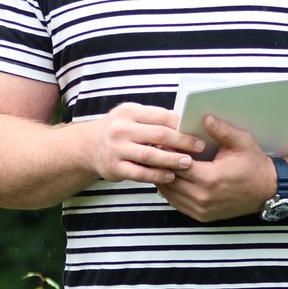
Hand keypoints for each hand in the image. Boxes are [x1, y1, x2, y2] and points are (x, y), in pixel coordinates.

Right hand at [81, 102, 206, 184]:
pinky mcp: (114, 167)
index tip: (198, 133)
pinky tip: (170, 176)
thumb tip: (186, 123)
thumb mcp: (131, 116)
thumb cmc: (119, 130)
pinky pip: (140, 173)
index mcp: (129, 112)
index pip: (161, 116)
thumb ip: (154, 119)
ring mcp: (116, 149)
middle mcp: (121, 129)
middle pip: (158, 135)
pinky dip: (157, 176)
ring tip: (188, 163)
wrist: (88, 146)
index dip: (182, 125)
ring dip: (171, 160)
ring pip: (150, 155)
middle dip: (182, 142)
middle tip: (199, 148)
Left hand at [158, 115, 277, 222]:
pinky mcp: (202, 216)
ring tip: (162, 162)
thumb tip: (206, 118)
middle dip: (163, 164)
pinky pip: (177, 203)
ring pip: (170, 193)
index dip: (168, 153)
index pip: (177, 165)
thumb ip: (222, 130)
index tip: (164, 142)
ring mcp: (201, 209)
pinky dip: (171, 191)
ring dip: (164, 178)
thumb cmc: (254, 165)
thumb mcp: (242, 142)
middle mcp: (203, 197)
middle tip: (158, 151)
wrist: (267, 190)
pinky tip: (171, 178)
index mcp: (210, 179)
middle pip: (170, 179)